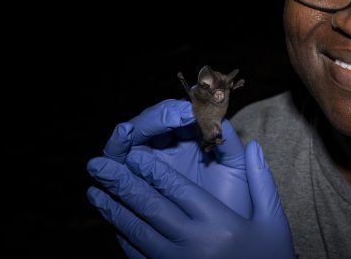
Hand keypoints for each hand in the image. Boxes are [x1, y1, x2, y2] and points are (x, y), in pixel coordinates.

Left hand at [87, 141, 294, 258]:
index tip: (135, 154)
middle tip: (98, 165)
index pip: (178, 190)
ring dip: (114, 210)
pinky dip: (124, 239)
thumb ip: (261, 180)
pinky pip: (140, 257)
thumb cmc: (272, 256)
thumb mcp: (273, 219)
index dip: (154, 171)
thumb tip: (255, 143)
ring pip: (138, 232)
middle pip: (150, 208)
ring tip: (95, 192)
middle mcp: (194, 244)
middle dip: (122, 184)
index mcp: (218, 223)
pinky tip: (115, 226)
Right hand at [102, 99, 249, 217]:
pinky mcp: (132, 182)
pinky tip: (121, 154)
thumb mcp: (236, 169)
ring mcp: (146, 164)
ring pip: (129, 140)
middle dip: (155, 118)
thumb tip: (221, 117)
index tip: (190, 113)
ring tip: (129, 131)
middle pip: (150, 123)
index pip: (177, 115)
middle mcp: (166, 150)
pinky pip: (117, 165)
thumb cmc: (233, 201)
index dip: (179, 110)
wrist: (224, 240)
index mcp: (190, 141)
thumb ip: (229, 142)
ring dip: (127, 133)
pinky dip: (115, 154)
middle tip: (168, 119)